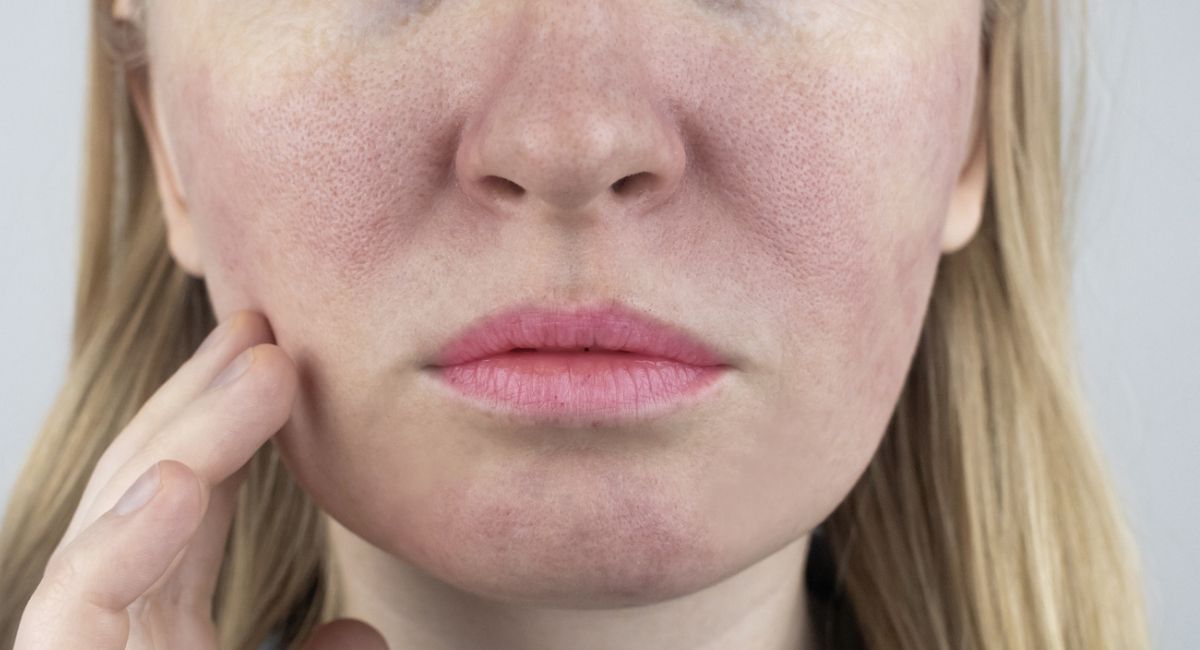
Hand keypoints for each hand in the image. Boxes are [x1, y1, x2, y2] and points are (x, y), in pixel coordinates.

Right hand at [13, 311, 386, 649]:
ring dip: (188, 437)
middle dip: (201, 401)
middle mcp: (114, 629)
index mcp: (159, 631)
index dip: (229, 429)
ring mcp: (77, 648)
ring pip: (113, 519)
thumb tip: (361, 630)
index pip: (190, 506)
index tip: (275, 361)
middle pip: (146, 487)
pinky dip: (120, 543)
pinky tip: (182, 483)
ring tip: (264, 365)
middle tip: (260, 327)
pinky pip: (72, 609)